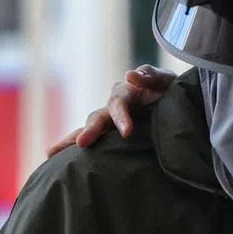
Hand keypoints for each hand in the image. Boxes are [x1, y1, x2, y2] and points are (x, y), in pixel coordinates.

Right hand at [46, 65, 176, 156]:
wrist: (179, 104)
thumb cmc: (172, 90)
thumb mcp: (166, 80)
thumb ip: (151, 75)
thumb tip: (130, 75)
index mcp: (127, 93)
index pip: (119, 105)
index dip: (121, 118)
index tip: (127, 133)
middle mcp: (114, 107)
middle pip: (97, 117)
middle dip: (90, 130)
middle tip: (81, 144)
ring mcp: (112, 120)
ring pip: (90, 129)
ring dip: (73, 138)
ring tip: (52, 153)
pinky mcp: (113, 133)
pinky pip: (95, 140)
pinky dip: (73, 145)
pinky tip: (55, 157)